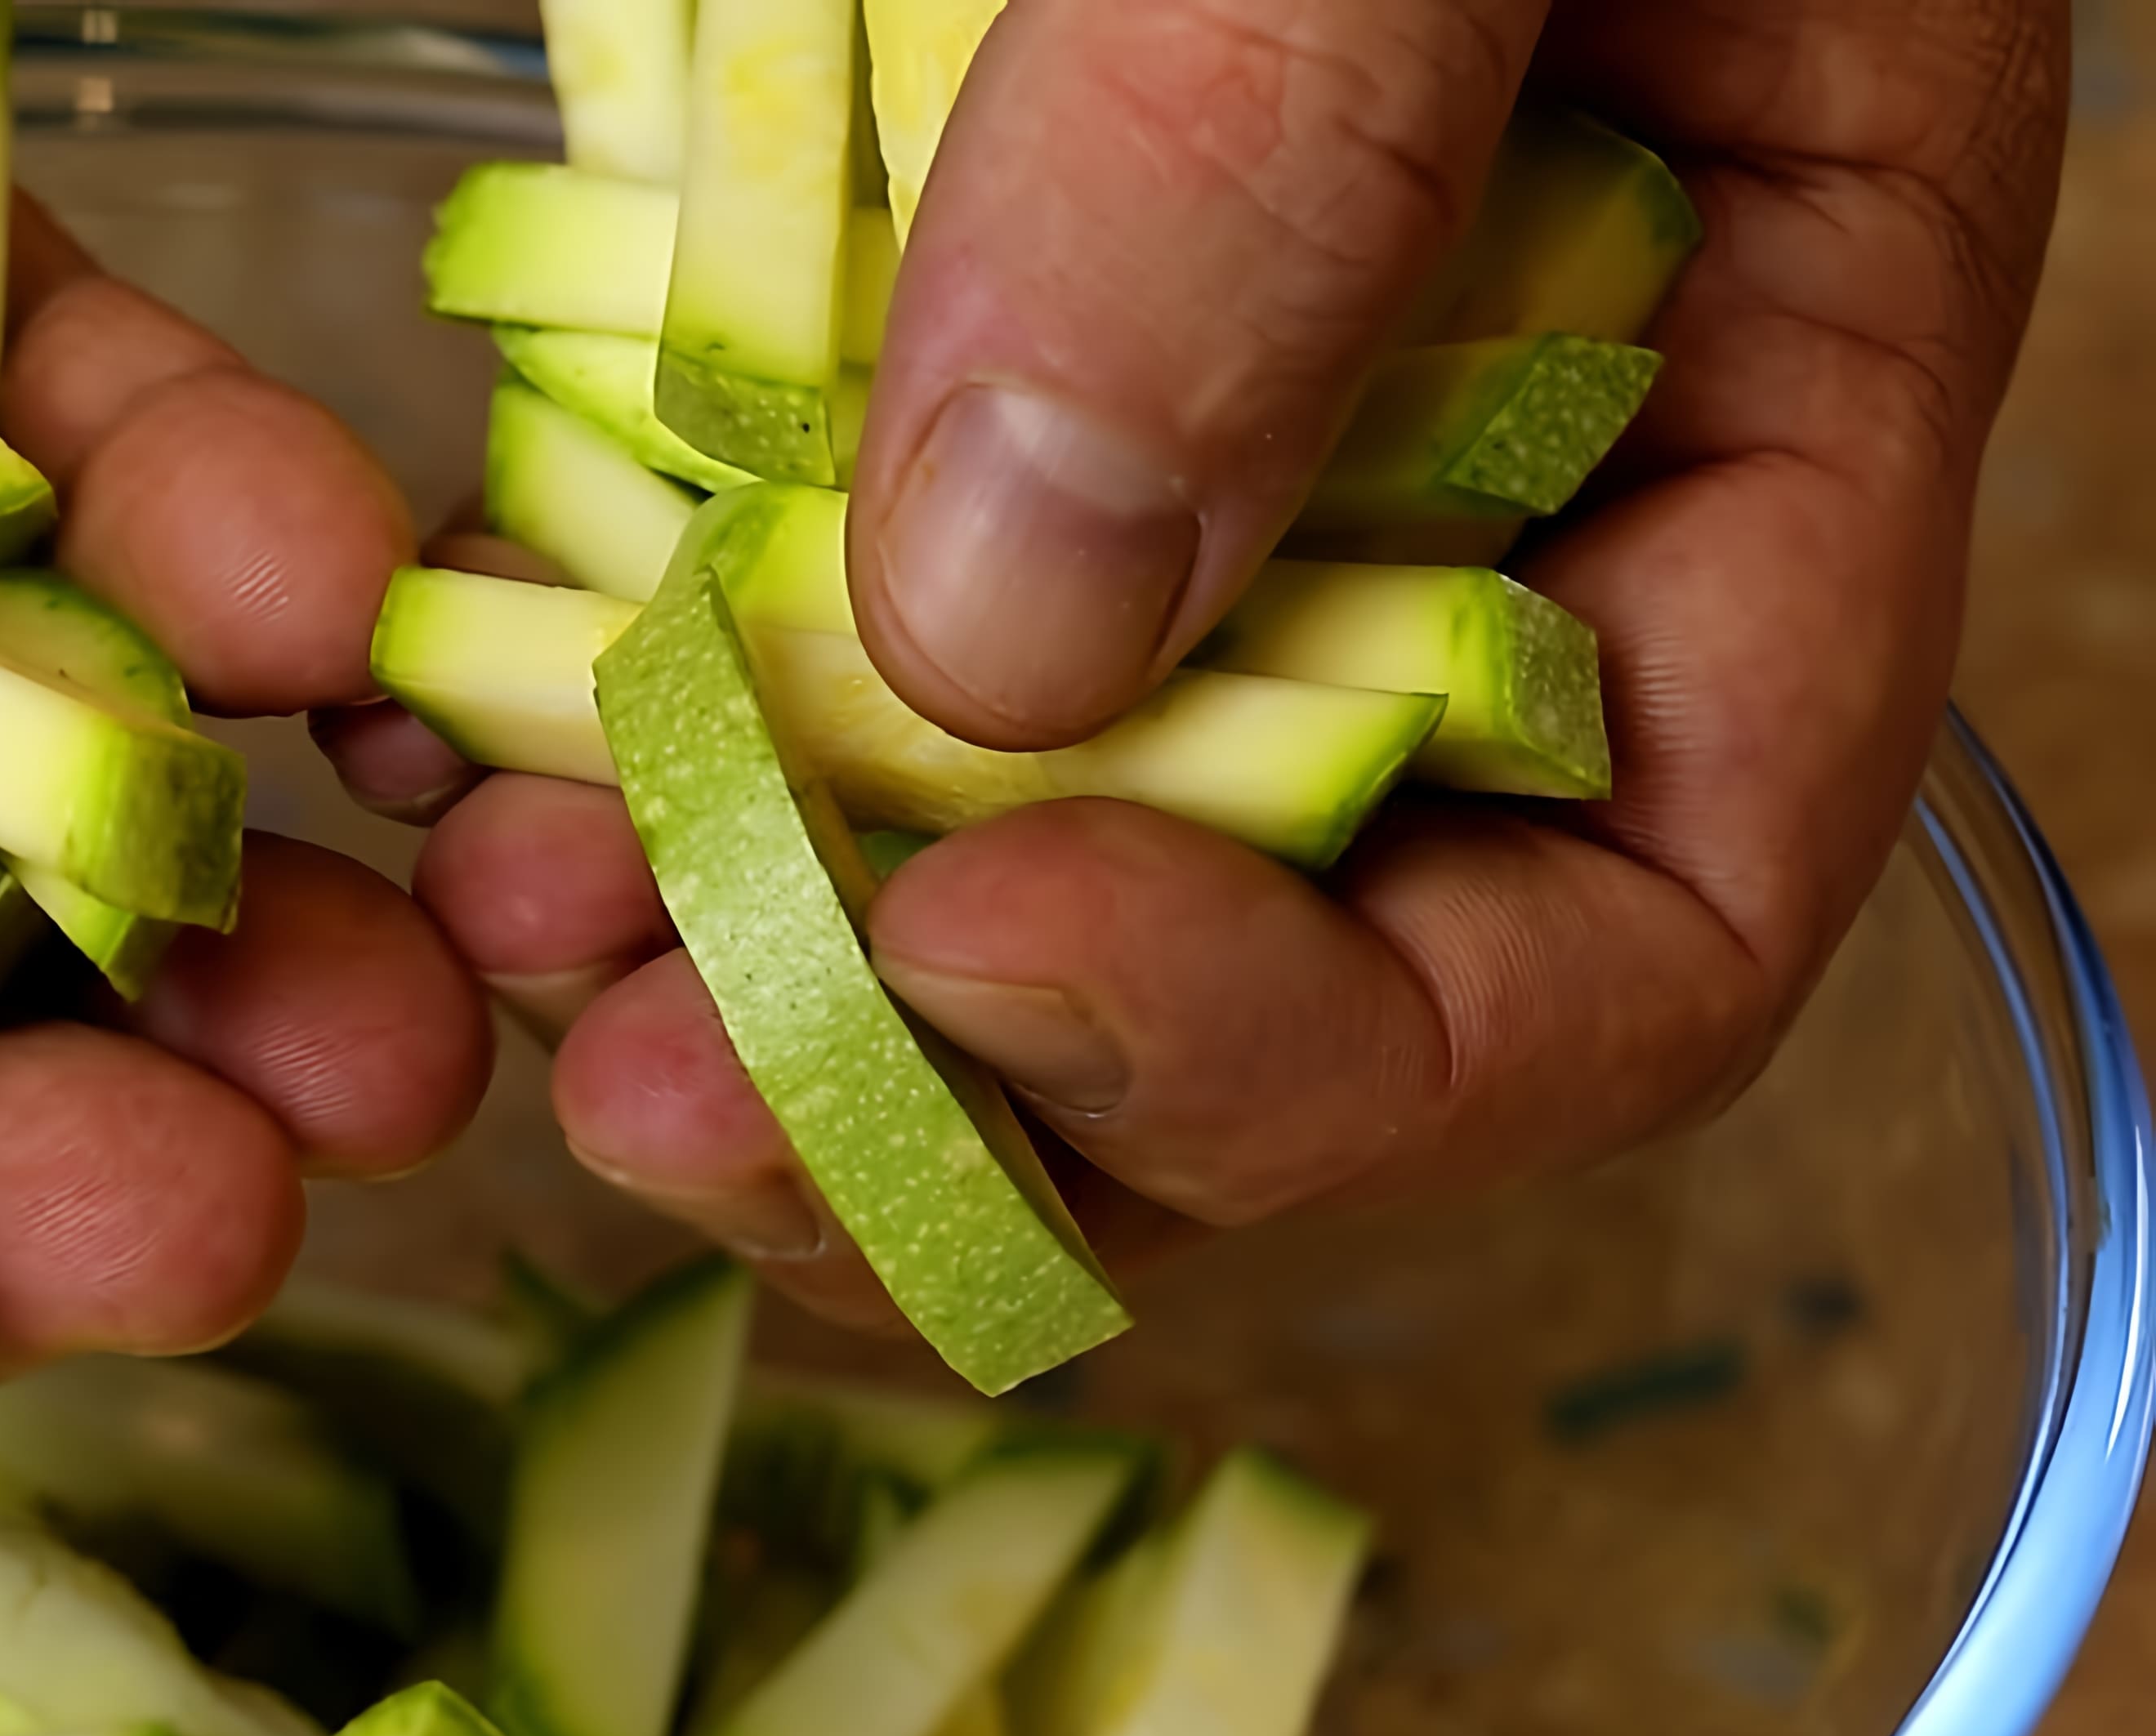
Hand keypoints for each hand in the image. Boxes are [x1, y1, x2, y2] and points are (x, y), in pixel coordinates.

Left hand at [406, 0, 2060, 1335]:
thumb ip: (1305, 146)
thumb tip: (1021, 637)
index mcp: (1752, 347)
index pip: (1652, 901)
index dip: (1337, 1055)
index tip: (983, 976)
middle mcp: (1483, 453)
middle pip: (1305, 971)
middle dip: (979, 1099)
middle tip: (660, 1109)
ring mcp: (1204, 423)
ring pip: (1031, 859)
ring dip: (767, 980)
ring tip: (521, 966)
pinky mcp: (941, 349)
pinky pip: (819, 639)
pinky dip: (652, 751)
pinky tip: (463, 773)